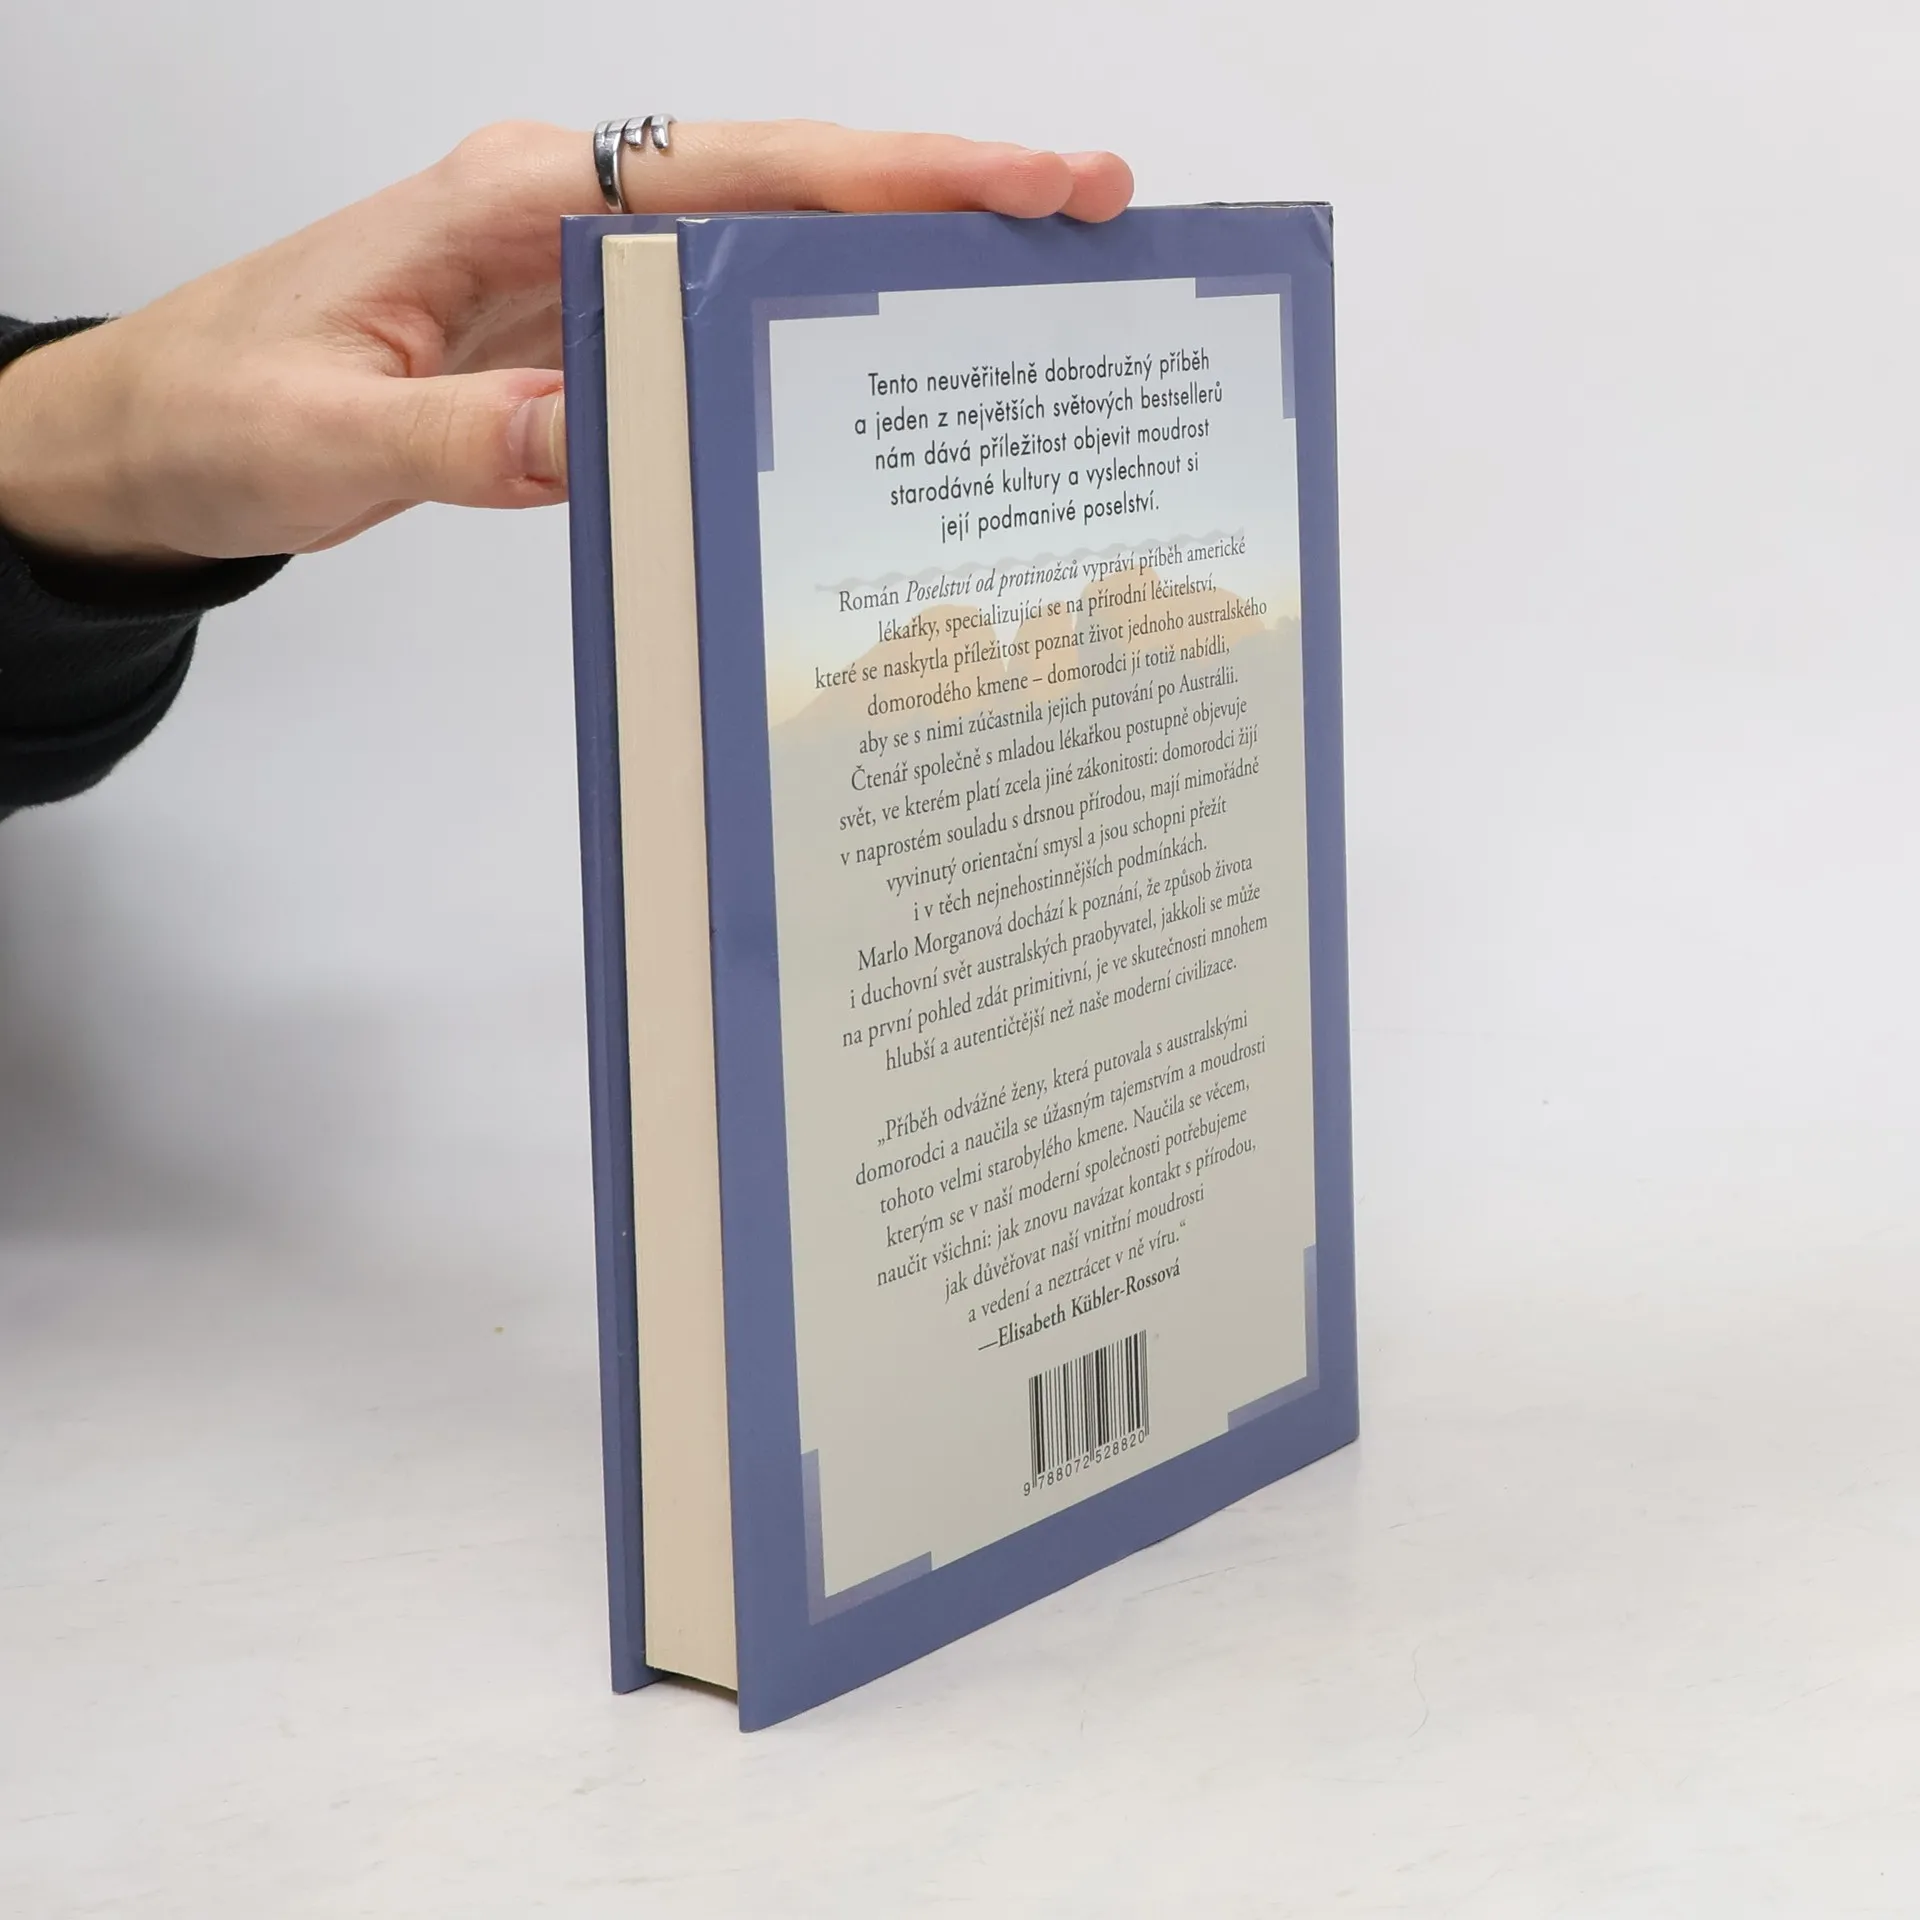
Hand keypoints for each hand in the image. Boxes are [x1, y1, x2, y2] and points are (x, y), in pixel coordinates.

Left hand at [0, 121, 1133, 566]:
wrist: (147, 443)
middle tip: (1089, 217)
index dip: (893, 176)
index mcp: (513, 202)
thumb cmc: (213, 414)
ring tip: (1026, 301)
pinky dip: (807, 349)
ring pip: (766, 258)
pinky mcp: (573, 346)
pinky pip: (715, 337)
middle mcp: (561, 219)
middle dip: (942, 202)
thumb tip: (599, 432)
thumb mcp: (322, 436)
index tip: (1023, 182)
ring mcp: (575, 280)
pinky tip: (880, 388)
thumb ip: (460, 437)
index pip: (741, 173)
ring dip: (893, 274)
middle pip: (788, 191)